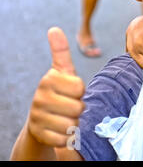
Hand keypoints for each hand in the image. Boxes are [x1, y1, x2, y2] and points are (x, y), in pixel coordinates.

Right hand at [27, 27, 84, 147]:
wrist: (40, 122)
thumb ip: (61, 52)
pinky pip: (65, 138)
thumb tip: (54, 29)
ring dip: (73, 123)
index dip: (80, 91)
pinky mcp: (40, 134)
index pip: (79, 87)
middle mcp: (40, 97)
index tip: (71, 91)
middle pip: (78, 107)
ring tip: (64, 117)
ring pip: (72, 123)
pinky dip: (66, 137)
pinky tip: (59, 130)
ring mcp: (38, 116)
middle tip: (68, 106)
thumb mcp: (61, 72)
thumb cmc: (58, 93)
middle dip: (78, 109)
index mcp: (48, 80)